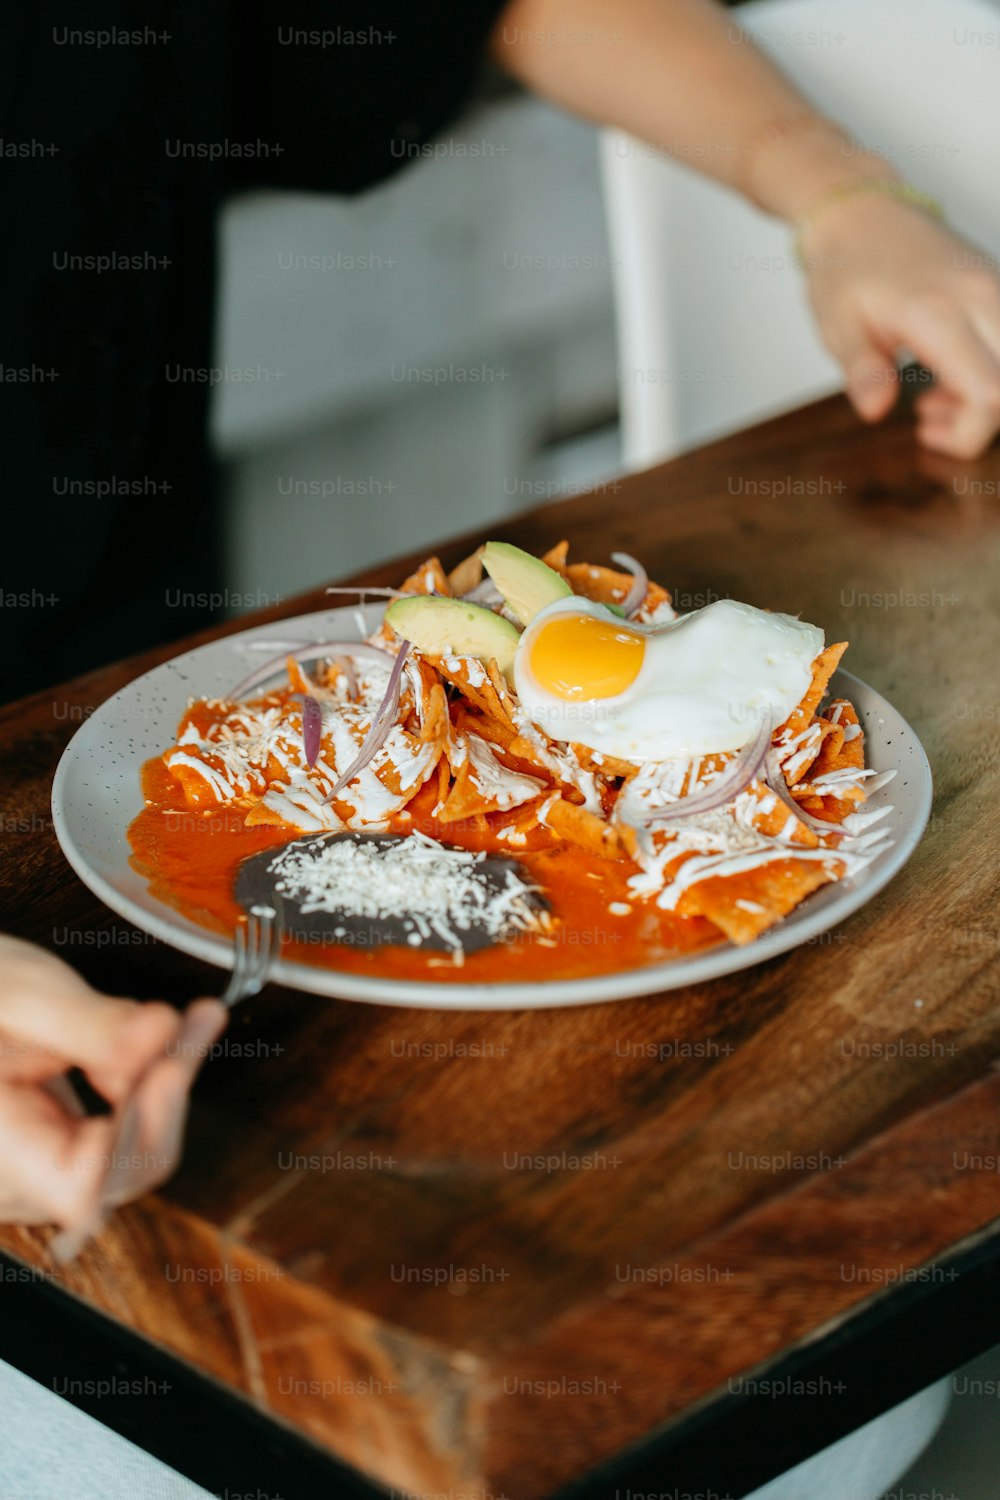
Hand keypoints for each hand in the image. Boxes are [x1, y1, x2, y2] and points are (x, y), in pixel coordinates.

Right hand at [0, 935, 226, 1238]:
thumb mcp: (19, 995)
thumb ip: (88, 1024)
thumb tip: (162, 1032)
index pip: (80, 1187)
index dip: (135, 1139)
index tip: (169, 1069)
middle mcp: (12, 1181)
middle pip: (119, 1170)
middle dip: (166, 1094)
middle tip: (198, 1020)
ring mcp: (37, 1176)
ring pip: (129, 1154)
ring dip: (166, 1085)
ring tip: (194, 1019)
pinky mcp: (60, 1154)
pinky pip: (120, 1137)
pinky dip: (149, 1085)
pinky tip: (169, 1037)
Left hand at [800, 193, 999, 458]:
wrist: (862, 212)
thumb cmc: (847, 268)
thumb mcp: (840, 327)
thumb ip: (863, 370)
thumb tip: (875, 410)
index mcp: (940, 313)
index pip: (990, 394)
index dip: (967, 434)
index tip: (926, 433)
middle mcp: (983, 299)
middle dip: (980, 421)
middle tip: (929, 420)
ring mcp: (997, 292)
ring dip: (984, 399)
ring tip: (931, 401)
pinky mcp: (998, 292)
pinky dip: (988, 374)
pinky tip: (945, 379)